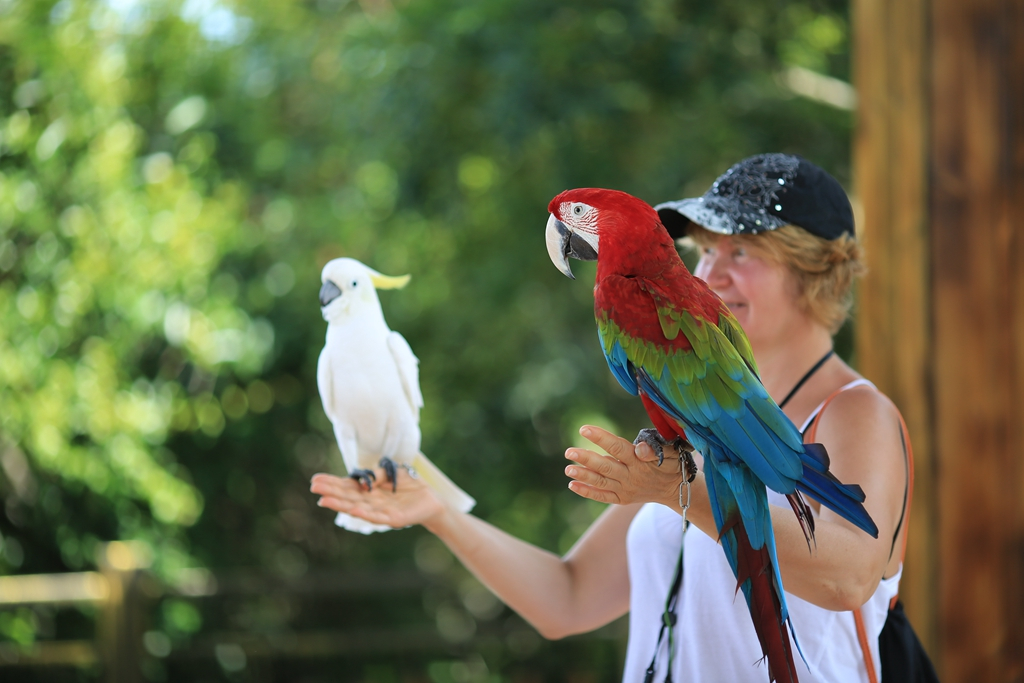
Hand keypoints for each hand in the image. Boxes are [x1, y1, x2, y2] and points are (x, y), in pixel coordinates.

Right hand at [310, 467, 446, 528]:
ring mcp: (380, 512)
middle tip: (313, 488)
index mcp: (369, 491)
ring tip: (325, 500)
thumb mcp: (390, 474)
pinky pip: (376, 516)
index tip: (315, 480)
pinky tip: (352, 509)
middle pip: (348, 497)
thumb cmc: (410, 486)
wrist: (431, 499)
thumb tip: (361, 480)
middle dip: (331, 492)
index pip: (347, 487)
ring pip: (357, 508)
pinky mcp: (393, 519)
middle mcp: (371, 502)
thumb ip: (376, 476)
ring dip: (341, 505)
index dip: (332, 483)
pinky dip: (364, 513)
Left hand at [564, 426, 686, 505]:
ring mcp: (626, 489)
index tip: (584, 429)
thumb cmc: (671, 463)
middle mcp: (631, 476)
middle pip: (605, 467)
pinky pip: (603, 496)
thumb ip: (655, 449)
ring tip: (568, 469)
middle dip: (586, 459)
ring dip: (583, 476)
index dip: (600, 438)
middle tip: (569, 452)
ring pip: (601, 482)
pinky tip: (572, 485)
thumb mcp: (671, 453)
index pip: (617, 448)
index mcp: (640, 461)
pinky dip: (587, 492)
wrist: (675, 488)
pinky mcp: (622, 498)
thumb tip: (641, 448)